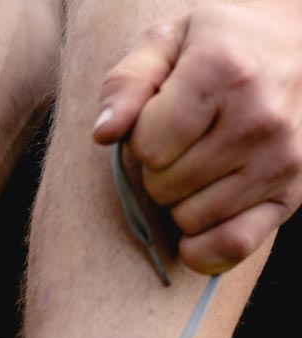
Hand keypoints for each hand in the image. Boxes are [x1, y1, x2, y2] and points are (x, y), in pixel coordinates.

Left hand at [93, 0, 301, 274]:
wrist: (300, 41)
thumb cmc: (220, 45)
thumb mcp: (167, 43)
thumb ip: (126, 83)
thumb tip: (104, 133)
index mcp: (224, 70)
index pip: (148, 146)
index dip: (142, 138)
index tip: (160, 118)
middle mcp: (260, 116)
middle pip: (165, 186)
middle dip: (161, 169)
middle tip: (184, 142)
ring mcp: (283, 158)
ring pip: (191, 219)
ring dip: (183, 201)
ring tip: (204, 163)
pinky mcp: (295, 193)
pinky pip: (231, 247)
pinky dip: (205, 248)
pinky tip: (201, 223)